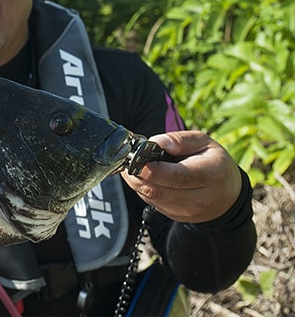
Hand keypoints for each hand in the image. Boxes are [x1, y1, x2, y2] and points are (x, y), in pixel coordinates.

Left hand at [120, 130, 241, 222]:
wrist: (227, 195)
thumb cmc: (214, 163)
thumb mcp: (204, 143)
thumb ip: (180, 140)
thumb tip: (156, 143)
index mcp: (211, 175)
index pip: (178, 177)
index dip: (153, 170)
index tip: (137, 160)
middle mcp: (200, 198)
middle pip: (159, 191)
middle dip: (138, 175)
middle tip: (127, 161)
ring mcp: (187, 211)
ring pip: (151, 198)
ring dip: (136, 182)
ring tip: (132, 166)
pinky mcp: (176, 216)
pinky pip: (151, 202)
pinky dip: (142, 188)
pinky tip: (142, 176)